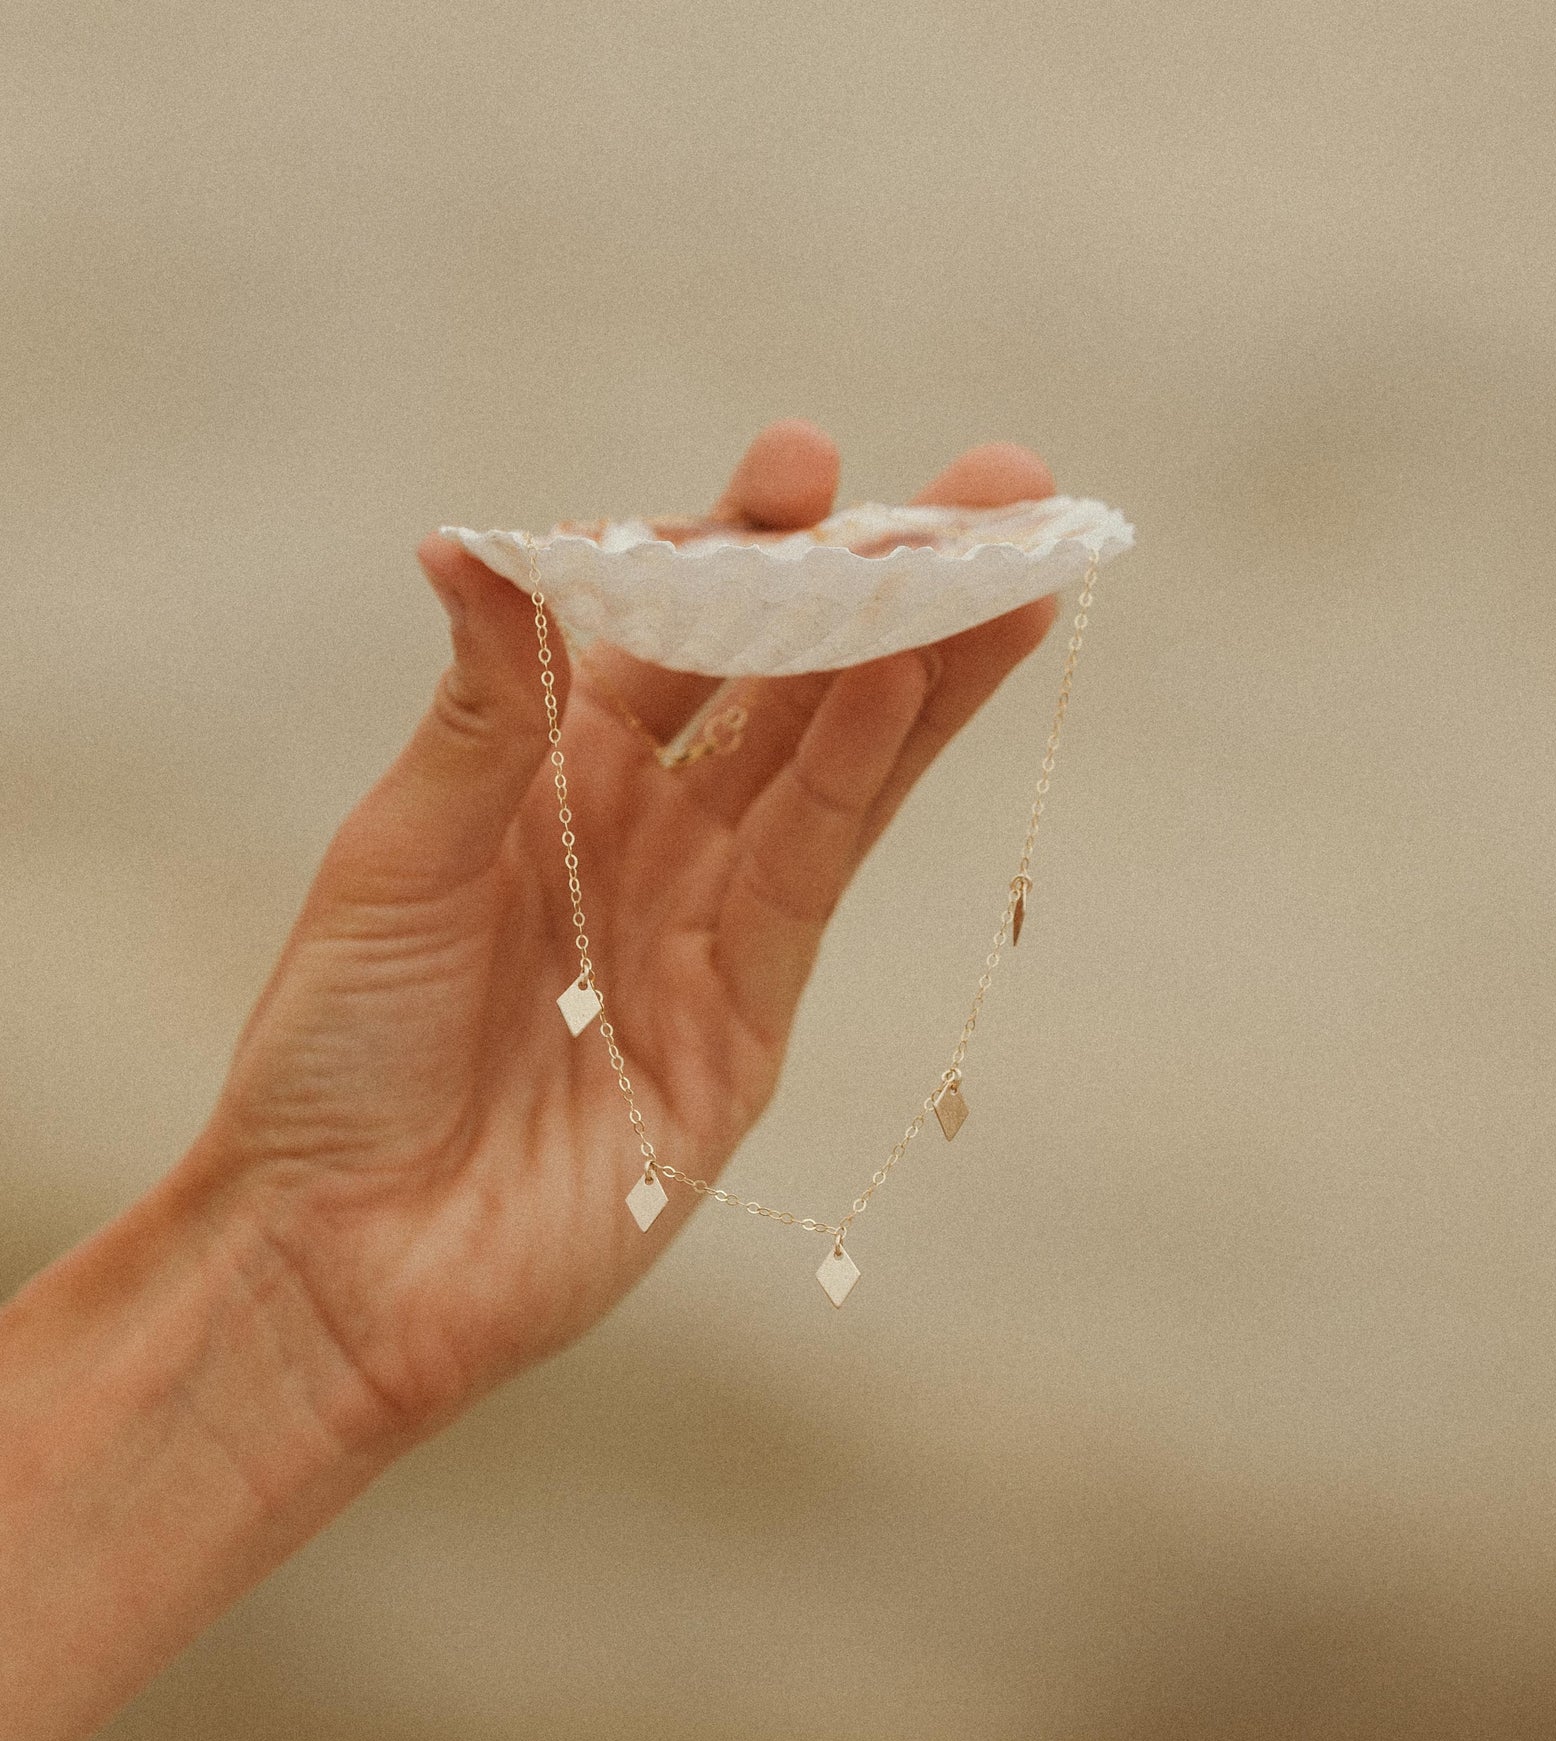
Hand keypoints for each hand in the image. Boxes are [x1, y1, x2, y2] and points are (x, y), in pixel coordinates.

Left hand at [189, 421, 1059, 1445]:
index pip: (669, 628)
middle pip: (787, 683)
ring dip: (921, 668)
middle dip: (883, 587)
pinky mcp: (748, 1018)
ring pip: (833, 769)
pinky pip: (809, 877)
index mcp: (550, 768)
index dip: (741, 547)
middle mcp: (646, 830)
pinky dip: (862, 780)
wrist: (343, 1253)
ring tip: (1010, 566)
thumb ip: (481, 712)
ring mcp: (705, 922)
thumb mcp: (396, 855)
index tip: (806, 463)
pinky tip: (910, 686)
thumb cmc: (337, 1048)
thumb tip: (476, 545)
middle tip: (995, 485)